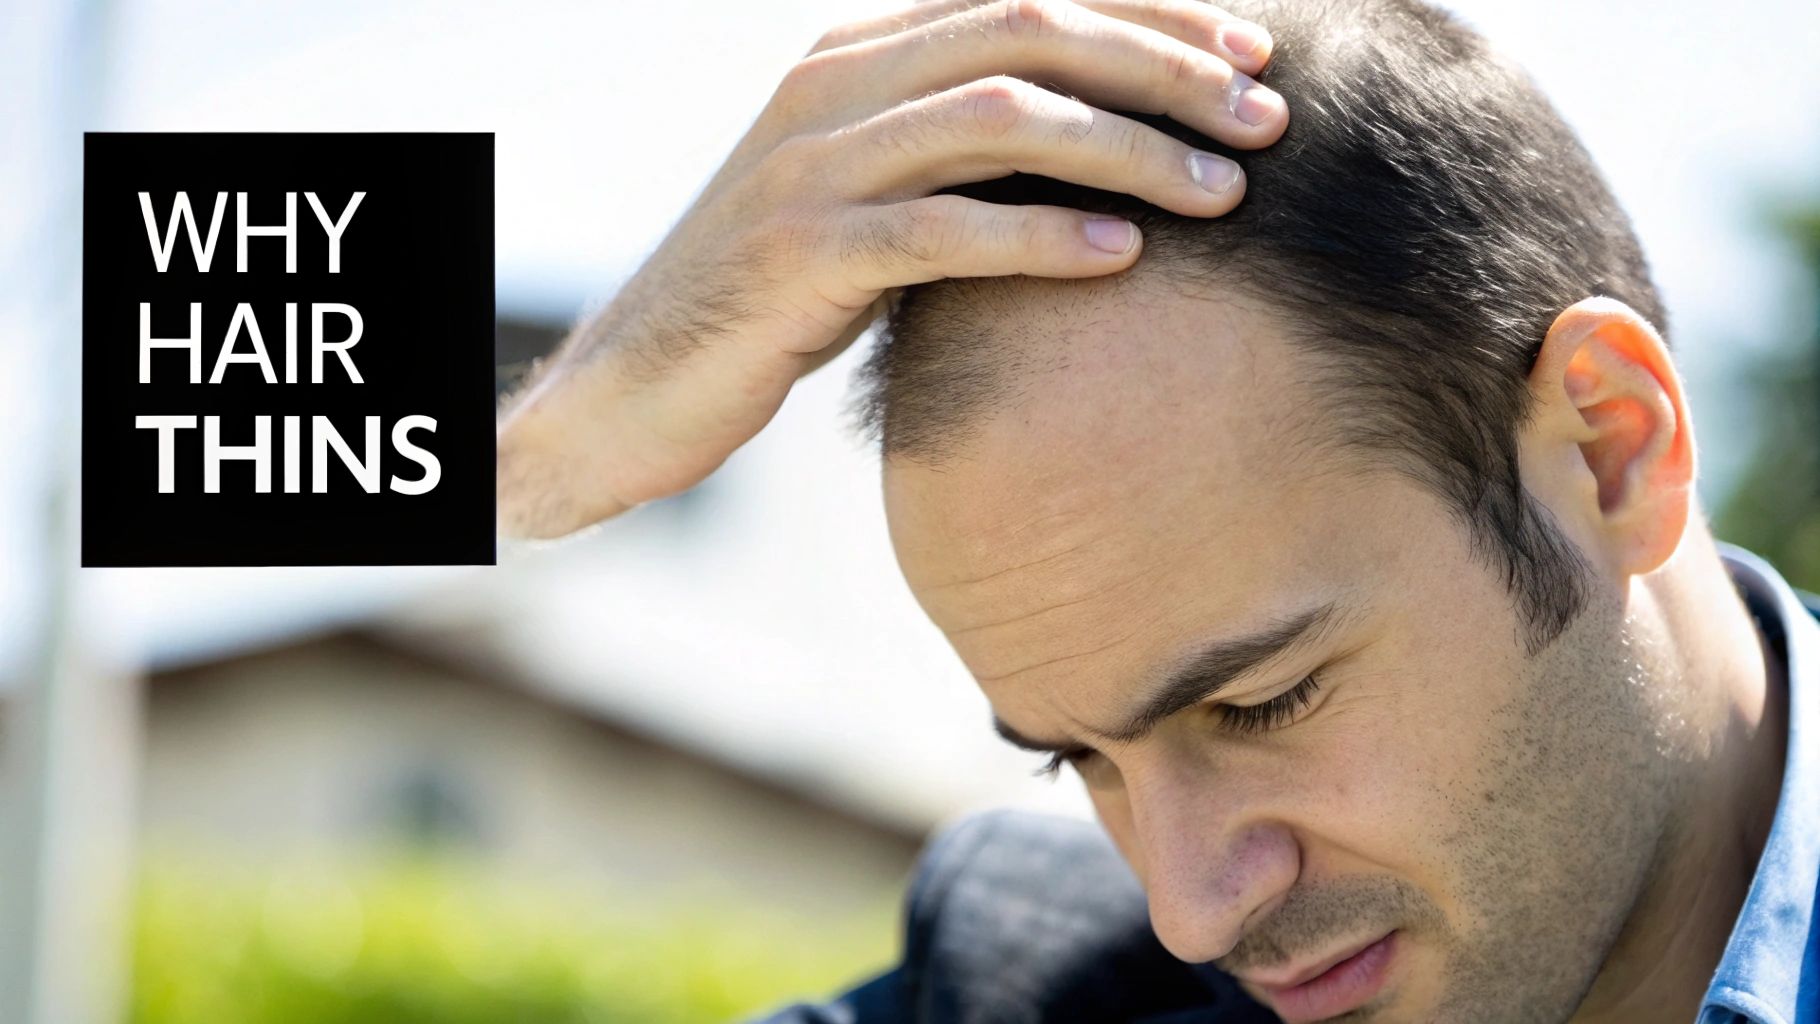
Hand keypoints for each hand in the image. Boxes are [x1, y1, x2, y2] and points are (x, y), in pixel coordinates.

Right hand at [497, 0, 1285, 537]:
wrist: (638, 385)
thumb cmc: (778, 299)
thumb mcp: (871, 201)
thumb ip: (957, 156)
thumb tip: (1098, 147)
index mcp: (858, 52)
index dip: (1150, 11)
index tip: (1255, 50)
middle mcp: (833, 84)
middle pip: (1028, 32)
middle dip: (1163, 67)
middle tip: (1266, 117)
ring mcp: (810, 165)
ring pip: (999, 119)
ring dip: (1127, 148)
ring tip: (1225, 192)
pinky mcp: (799, 254)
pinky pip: (941, 230)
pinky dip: (1039, 237)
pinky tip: (1121, 256)